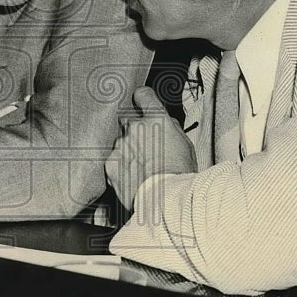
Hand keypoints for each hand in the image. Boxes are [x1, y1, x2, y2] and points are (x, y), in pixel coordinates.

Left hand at [106, 87, 195, 209]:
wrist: (166, 201)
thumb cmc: (180, 175)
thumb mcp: (186, 145)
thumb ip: (171, 128)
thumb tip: (165, 122)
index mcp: (157, 119)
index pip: (143, 95)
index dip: (142, 99)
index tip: (141, 103)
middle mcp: (136, 127)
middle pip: (128, 118)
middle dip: (134, 128)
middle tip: (145, 145)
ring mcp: (121, 145)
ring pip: (120, 141)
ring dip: (127, 150)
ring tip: (141, 167)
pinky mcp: (110, 162)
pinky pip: (113, 159)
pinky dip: (119, 166)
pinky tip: (132, 176)